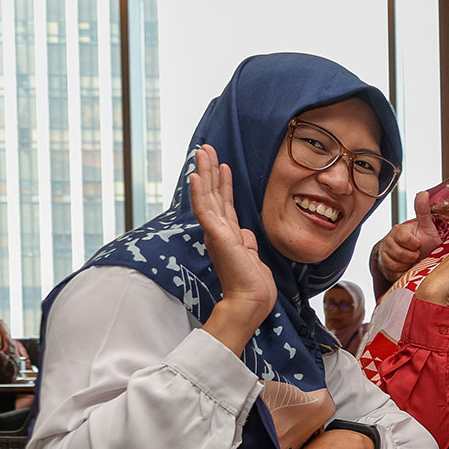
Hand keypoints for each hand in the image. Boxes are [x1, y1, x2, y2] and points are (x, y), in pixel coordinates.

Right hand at [188, 144, 275, 353]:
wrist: (252, 301)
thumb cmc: (253, 284)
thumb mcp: (251, 256)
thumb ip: (246, 242)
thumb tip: (245, 234)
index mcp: (228, 235)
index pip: (224, 203)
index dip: (223, 183)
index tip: (222, 164)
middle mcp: (219, 231)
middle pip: (213, 194)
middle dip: (209, 170)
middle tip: (205, 148)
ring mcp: (216, 233)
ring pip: (207, 196)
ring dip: (203, 172)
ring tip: (202, 152)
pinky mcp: (216, 237)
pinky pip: (204, 210)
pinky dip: (200, 192)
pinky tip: (196, 176)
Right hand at [375, 190, 436, 282]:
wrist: (421, 260)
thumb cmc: (424, 243)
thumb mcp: (427, 227)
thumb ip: (423, 211)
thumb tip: (423, 193)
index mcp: (398, 231)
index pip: (403, 237)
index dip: (414, 244)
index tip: (419, 244)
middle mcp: (388, 241)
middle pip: (397, 253)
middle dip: (411, 256)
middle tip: (417, 254)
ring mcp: (385, 255)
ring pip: (393, 264)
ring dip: (407, 265)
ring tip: (413, 261)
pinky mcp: (385, 268)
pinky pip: (392, 274)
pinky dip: (402, 274)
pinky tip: (407, 269)